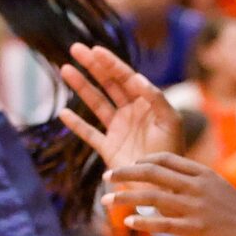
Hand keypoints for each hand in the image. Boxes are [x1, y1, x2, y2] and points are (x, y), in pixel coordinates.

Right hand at [58, 43, 181, 168]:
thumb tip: (136, 77)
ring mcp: (117, 129)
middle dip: (93, 66)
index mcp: (146, 104)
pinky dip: (76, 124)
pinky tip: (63, 113)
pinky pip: (89, 133)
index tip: (95, 50)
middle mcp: (130, 113)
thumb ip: (156, 98)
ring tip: (65, 69)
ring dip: (81, 86)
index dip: (111, 63)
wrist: (164, 186)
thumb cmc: (172, 152)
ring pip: (96, 103)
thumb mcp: (170, 122)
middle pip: (108, 84)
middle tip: (76, 49)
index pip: (126, 78)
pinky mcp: (108, 148)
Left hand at [109, 154, 235, 235]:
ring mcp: (195, 207)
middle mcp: (196, 186)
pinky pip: (163, 223)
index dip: (142, 160)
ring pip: (152, 196)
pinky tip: (127, 221)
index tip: (129, 165)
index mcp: (202, 173)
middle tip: (107, 175)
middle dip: (125, 173)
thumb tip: (166, 185)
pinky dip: (143, 221)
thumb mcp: (218, 188)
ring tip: (106, 199)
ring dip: (125, 197)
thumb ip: (193, 183)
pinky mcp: (196, 229)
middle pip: (152, 172)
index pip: (165, 159)